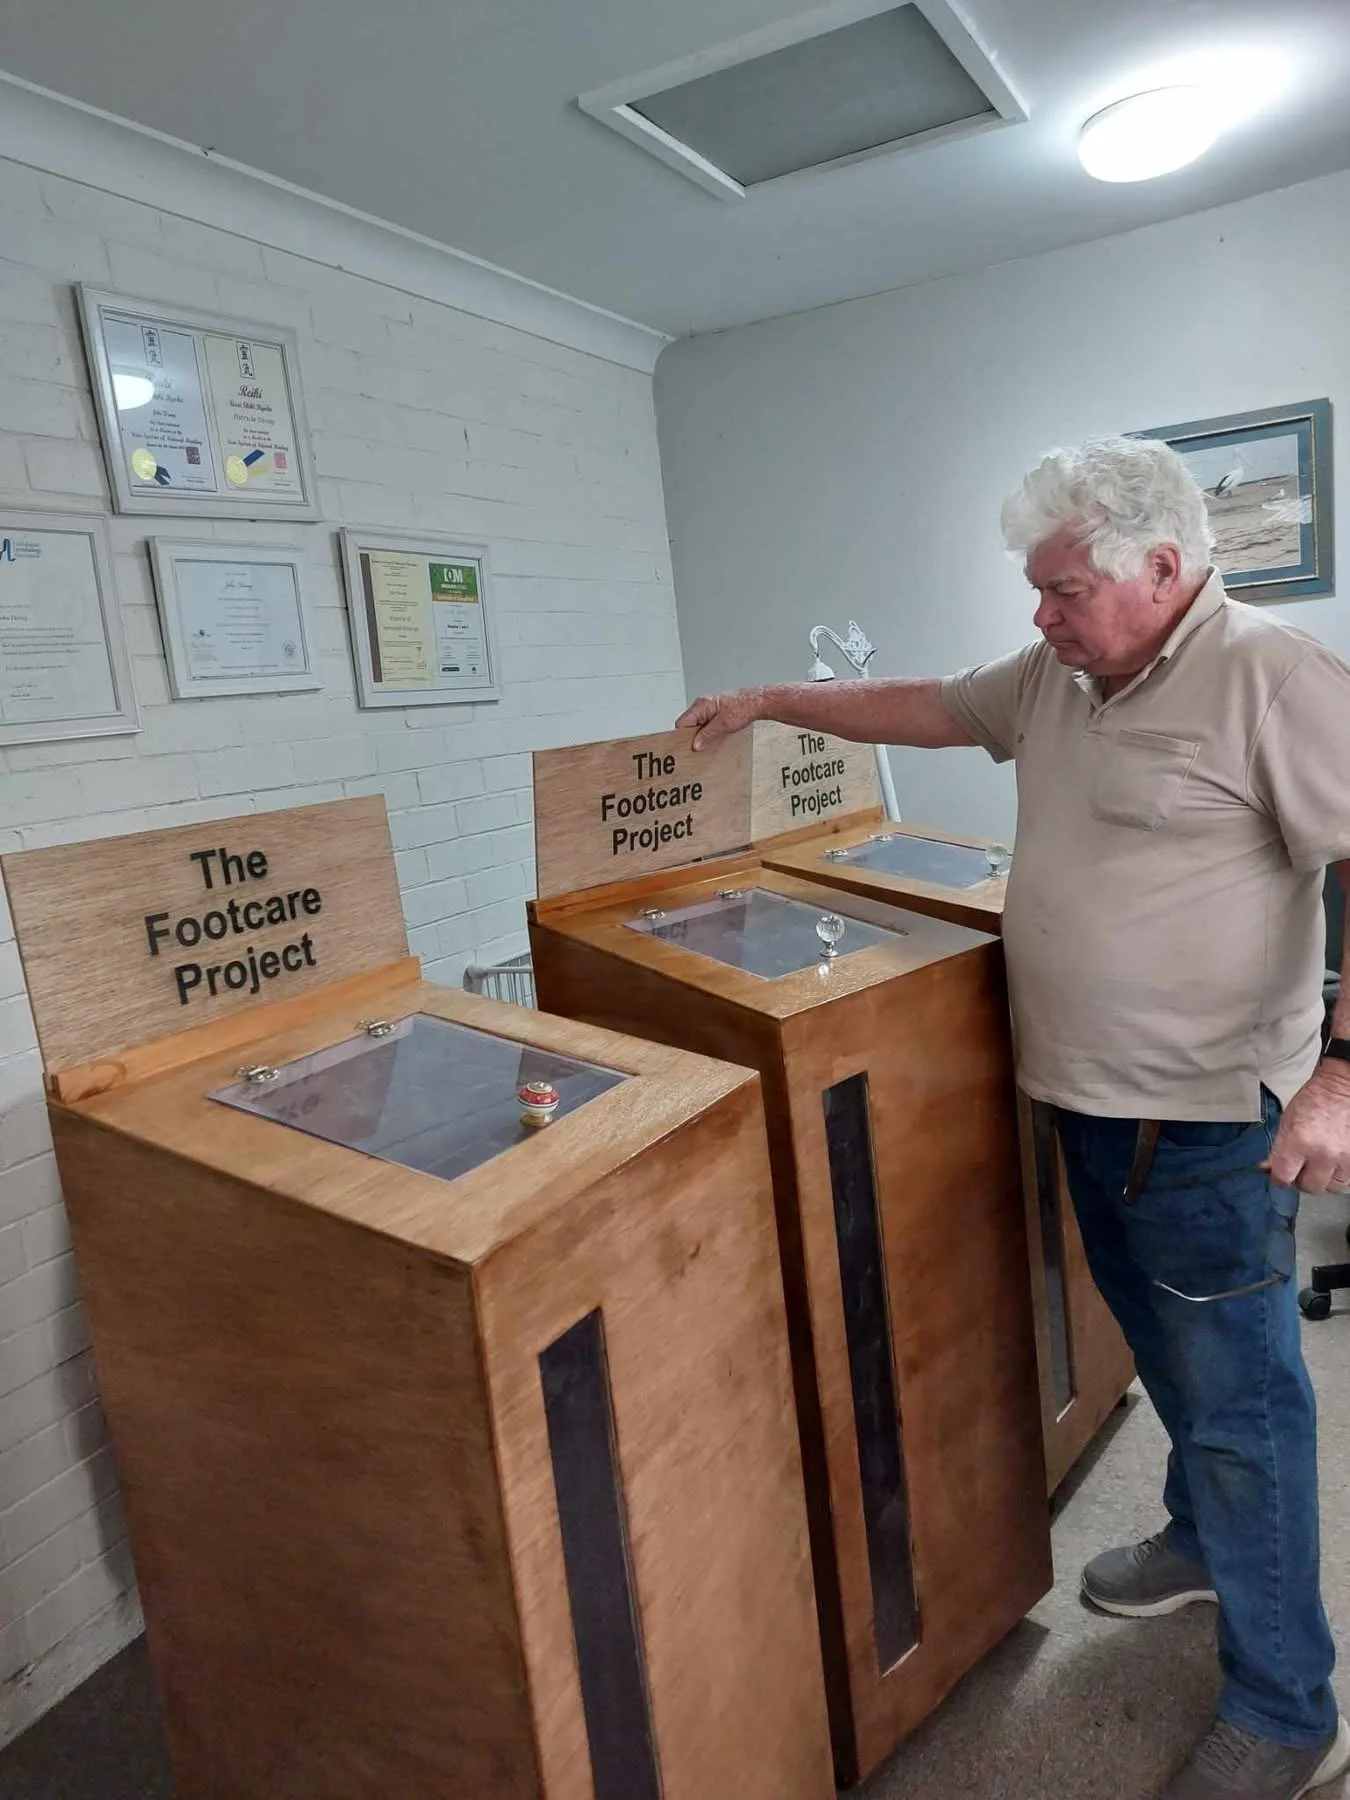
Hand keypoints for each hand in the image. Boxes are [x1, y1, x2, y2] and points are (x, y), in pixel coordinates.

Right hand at [675, 689, 760, 749]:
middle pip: (688, 724)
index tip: (684, 747)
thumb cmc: (743, 707)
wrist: (757, 702)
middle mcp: (702, 705)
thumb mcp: (723, 725)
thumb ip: (707, 735)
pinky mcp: (715, 712)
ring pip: (697, 725)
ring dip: (701, 735)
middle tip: (696, 748)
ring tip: (707, 743)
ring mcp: (708, 708)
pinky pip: (705, 724)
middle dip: (691, 737)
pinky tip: (714, 738)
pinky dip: (707, 732)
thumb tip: (695, 744)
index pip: (681, 723)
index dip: (681, 736)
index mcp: (700, 705)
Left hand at [1267, 1063, 1349, 1192]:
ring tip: (1321, 1162)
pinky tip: (1334, 1160)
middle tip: (1302, 1168)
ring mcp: (1343, 1158)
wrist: (1342, 1089)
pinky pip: (1346, 1179)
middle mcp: (1322, 1153)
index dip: (1280, 1178)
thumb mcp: (1287, 1123)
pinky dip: (1339, 1173)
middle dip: (1303, 1179)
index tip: (1281, 1176)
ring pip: (1330, 1186)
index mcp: (1298, 1142)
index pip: (1283, 1177)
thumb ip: (1280, 1149)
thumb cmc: (1314, 1101)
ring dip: (1324, 1178)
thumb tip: (1271, 1169)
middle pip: (1308, 1186)